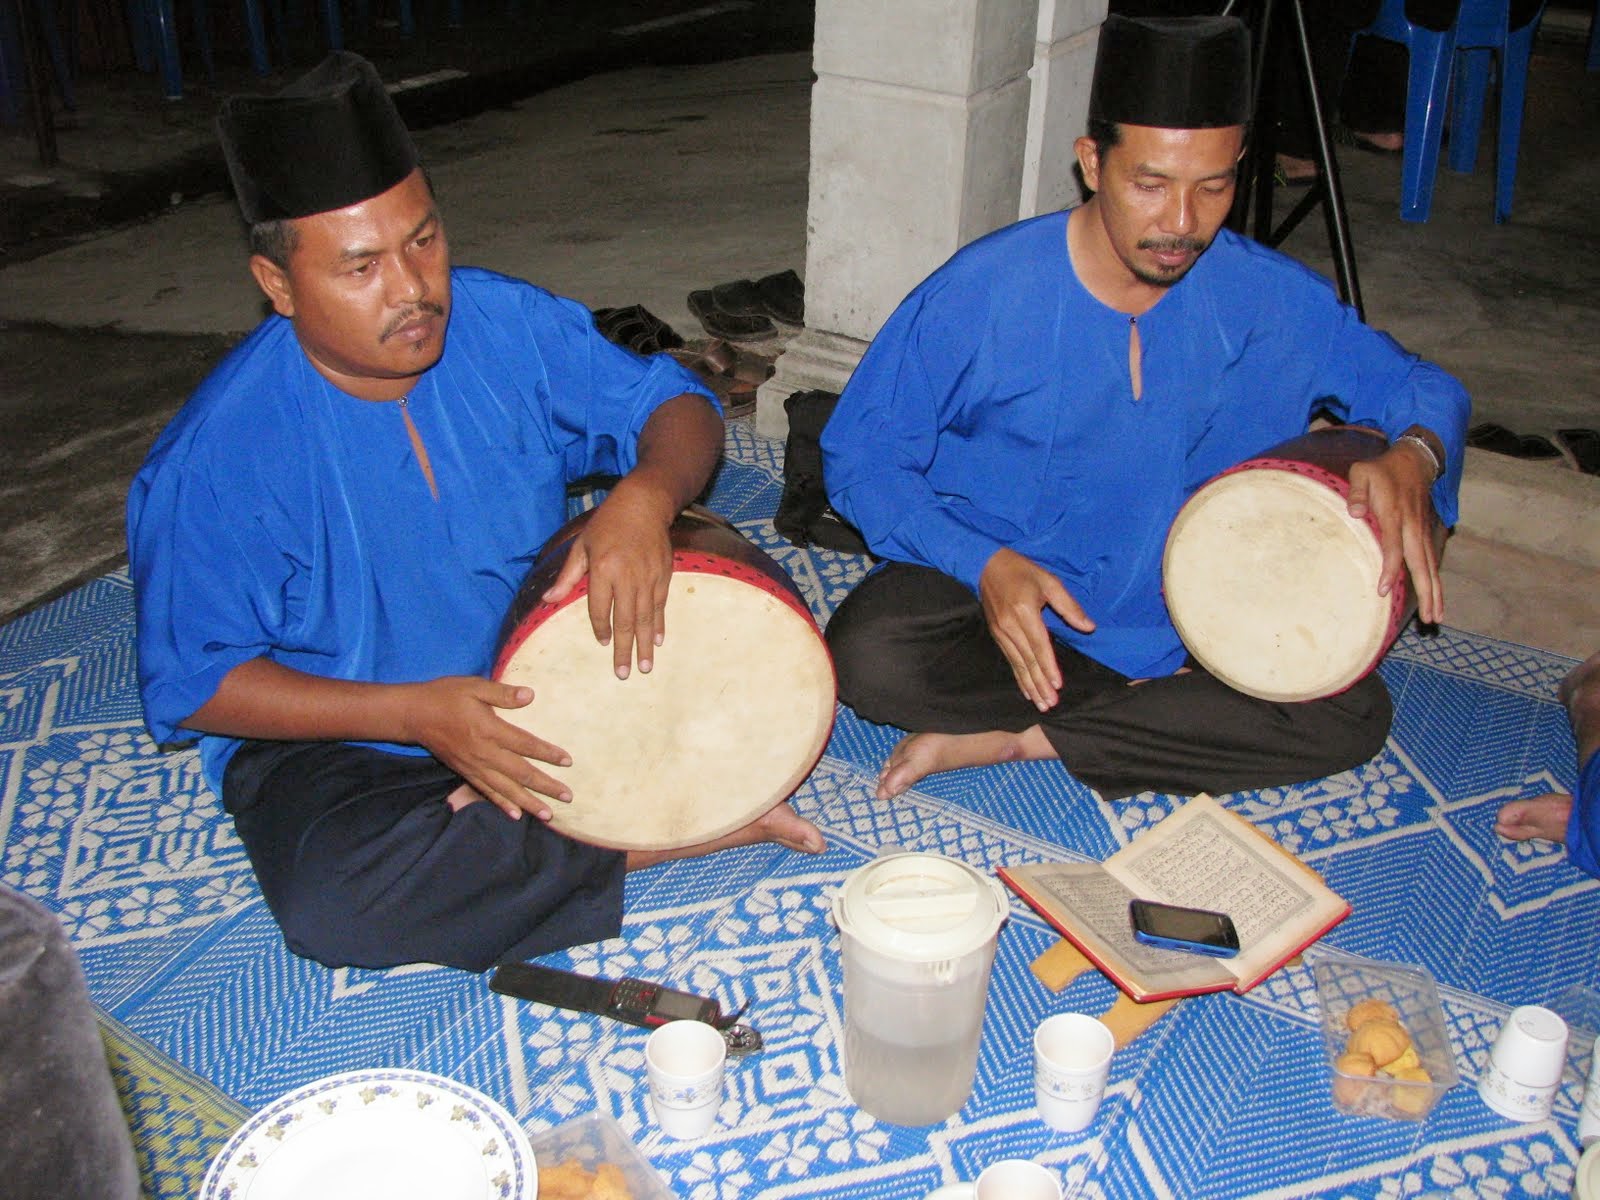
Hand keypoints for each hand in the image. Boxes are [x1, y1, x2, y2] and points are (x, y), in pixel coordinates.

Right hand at [399, 676, 572, 820]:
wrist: (413, 714)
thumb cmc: (445, 696)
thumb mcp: (474, 686)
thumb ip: (502, 693)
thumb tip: (530, 695)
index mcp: (489, 730)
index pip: (525, 745)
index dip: (548, 754)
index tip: (567, 761)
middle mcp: (484, 753)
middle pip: (520, 773)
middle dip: (545, 786)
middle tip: (568, 796)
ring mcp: (474, 766)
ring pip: (506, 789)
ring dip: (529, 803)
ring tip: (549, 814)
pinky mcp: (465, 773)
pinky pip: (487, 792)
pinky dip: (503, 805)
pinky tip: (517, 815)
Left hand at [542, 483, 675, 678]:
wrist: (644, 504)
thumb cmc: (607, 524)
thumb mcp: (582, 546)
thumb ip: (567, 576)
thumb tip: (548, 601)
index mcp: (603, 570)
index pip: (600, 609)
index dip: (600, 628)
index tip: (601, 643)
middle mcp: (627, 577)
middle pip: (625, 620)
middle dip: (624, 649)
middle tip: (625, 673)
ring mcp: (648, 577)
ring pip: (646, 617)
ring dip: (645, 644)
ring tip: (645, 666)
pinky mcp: (663, 575)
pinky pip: (660, 606)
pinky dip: (658, 624)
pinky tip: (657, 640)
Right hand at [978, 548, 1095, 710]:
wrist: (986, 565)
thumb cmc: (1022, 571)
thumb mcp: (1050, 581)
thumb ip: (1069, 606)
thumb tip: (1089, 627)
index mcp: (1024, 611)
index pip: (1040, 645)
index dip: (1049, 667)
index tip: (1057, 685)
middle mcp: (1010, 625)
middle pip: (1028, 660)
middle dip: (1040, 684)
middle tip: (1050, 704)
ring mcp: (1001, 632)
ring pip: (1018, 664)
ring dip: (1030, 685)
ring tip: (1041, 703)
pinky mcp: (996, 634)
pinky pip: (1009, 660)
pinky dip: (1018, 676)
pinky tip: (1026, 689)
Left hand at [1347, 442, 1443, 623]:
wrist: (1413, 462)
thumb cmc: (1381, 470)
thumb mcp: (1362, 473)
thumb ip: (1356, 492)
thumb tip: (1354, 511)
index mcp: (1394, 515)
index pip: (1394, 547)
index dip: (1390, 569)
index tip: (1385, 590)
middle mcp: (1412, 527)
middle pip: (1421, 564)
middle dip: (1425, 592)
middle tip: (1430, 619)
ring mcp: (1421, 532)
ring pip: (1430, 566)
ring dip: (1435, 593)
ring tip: (1437, 618)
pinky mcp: (1424, 534)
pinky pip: (1431, 561)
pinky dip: (1435, 581)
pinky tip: (1436, 600)